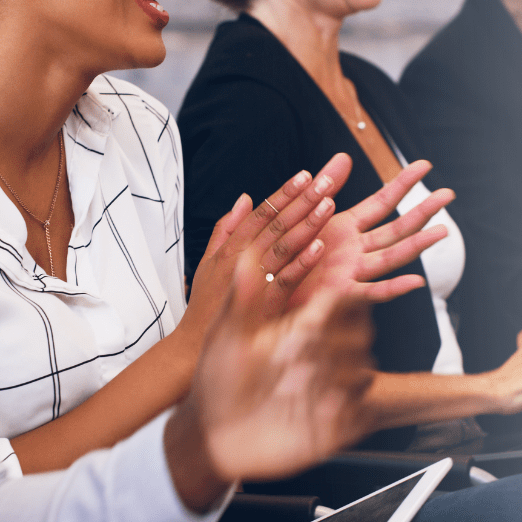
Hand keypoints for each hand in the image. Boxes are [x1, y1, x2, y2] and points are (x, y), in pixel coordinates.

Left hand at [165, 243, 376, 511]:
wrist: (211, 433)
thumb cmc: (217, 380)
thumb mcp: (227, 335)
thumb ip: (243, 296)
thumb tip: (248, 252)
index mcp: (300, 328)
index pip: (340, 303)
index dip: (343, 298)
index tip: (328, 303)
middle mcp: (319, 356)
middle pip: (359, 335)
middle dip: (337, 338)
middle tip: (301, 348)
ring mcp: (328, 390)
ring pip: (362, 372)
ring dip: (336, 374)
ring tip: (297, 380)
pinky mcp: (333, 425)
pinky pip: (358, 414)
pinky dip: (344, 409)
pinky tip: (318, 408)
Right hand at [178, 154, 352, 351]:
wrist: (194, 346)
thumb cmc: (204, 303)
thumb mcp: (208, 261)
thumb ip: (226, 228)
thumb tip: (244, 198)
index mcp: (231, 248)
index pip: (261, 213)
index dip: (284, 193)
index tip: (303, 175)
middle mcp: (242, 260)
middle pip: (276, 224)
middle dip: (302, 201)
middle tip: (324, 181)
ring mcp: (254, 282)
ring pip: (284, 247)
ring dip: (307, 225)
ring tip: (327, 205)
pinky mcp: (265, 305)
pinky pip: (287, 281)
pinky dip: (302, 264)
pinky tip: (319, 248)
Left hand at [291, 160, 455, 308]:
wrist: (262, 293)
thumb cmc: (283, 253)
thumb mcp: (303, 212)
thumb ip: (325, 186)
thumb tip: (345, 156)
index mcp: (345, 226)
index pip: (381, 200)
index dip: (403, 183)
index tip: (424, 165)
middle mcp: (354, 248)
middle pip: (396, 227)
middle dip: (423, 211)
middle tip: (449, 194)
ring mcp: (351, 270)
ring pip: (391, 255)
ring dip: (417, 244)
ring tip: (443, 232)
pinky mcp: (339, 294)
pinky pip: (370, 292)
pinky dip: (394, 288)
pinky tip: (415, 281)